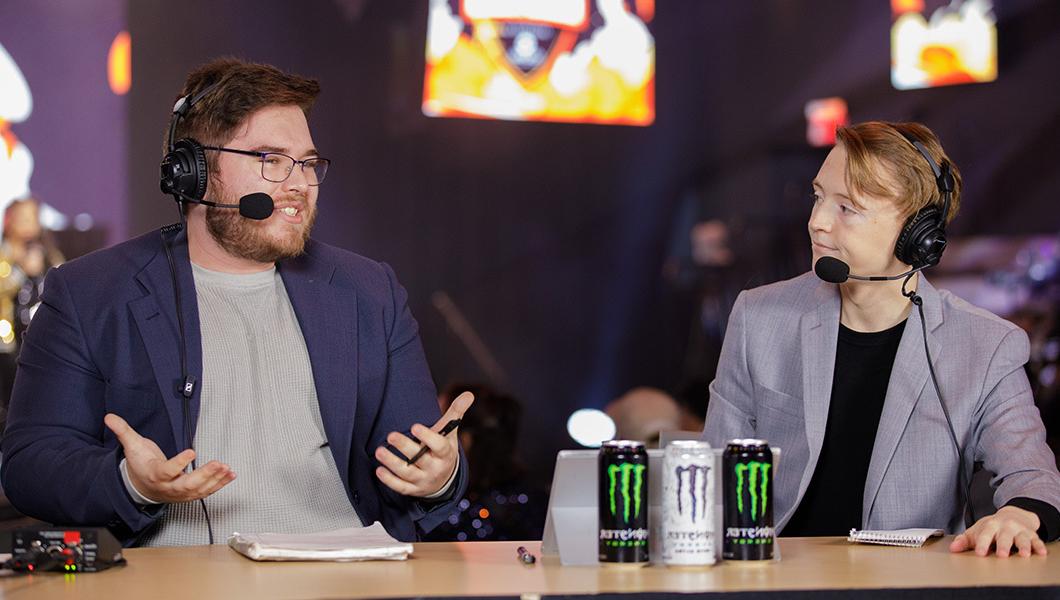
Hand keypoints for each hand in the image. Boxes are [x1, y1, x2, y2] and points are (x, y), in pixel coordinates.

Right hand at [104, 413, 235, 502]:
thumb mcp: (131, 447)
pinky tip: (230, 475)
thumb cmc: (140, 466)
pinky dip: (219, 484)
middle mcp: (169, 486)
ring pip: (199, 490)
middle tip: (218, 464)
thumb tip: (110, 417)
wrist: (140, 488)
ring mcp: (180, 493)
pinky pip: (206, 492)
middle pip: (187, 484)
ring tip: (227, 469)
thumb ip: (123, 431)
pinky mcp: (189, 494)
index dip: (179, 463)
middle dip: (204, 475)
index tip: (191, 451)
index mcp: (156, 474)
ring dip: (215, 480)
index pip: (168, 471)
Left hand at [374, 392, 473, 497]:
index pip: (439, 446)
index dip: (428, 437)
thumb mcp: (450, 433)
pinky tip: (379, 470)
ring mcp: (424, 480)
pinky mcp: (413, 489)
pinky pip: (401, 487)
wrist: (444, 478)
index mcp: (445, 453)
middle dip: (405, 448)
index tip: (415, 426)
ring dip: (392, 463)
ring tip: (379, 451)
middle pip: (420, 459)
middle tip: (391, 435)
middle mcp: (436, 468)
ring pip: (407, 473)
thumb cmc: (443, 448)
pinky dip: (389, 480)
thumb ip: (456, 412)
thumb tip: (469, 394)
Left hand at [949, 506, 1046, 557]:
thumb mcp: (977, 531)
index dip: (982, 543)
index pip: (985, 535)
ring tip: (1023, 554)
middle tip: (1001, 555)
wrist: (1012, 515)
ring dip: (1023, 546)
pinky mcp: (1032, 535)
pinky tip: (1040, 552)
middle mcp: (1006, 527)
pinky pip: (1037, 541)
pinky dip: (1039, 546)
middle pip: (1004, 537)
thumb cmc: (992, 527)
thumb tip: (953, 548)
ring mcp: (1019, 530)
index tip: (979, 552)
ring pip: (1022, 539)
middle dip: (1003, 546)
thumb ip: (965, 540)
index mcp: (990, 526)